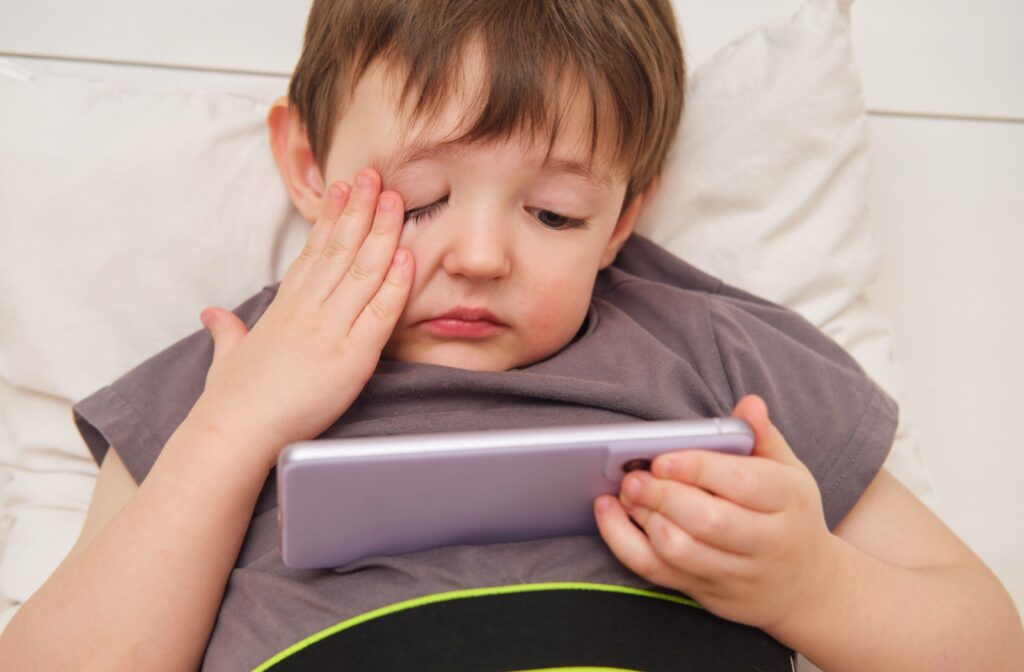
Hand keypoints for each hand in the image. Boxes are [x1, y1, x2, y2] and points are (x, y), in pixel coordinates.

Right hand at [190, 168, 412, 468]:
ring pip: (362, 272)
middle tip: (376, 176)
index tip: (344, 189)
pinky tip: (408, 258)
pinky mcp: (351, 357)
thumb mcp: (228, 355)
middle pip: (340, 250)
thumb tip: (213, 315)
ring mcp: (330, 330)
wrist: (234, 432)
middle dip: (361, 210)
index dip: (332, 218)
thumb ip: (228, 330)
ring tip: (395, 199)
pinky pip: (379, 315)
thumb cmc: (231, 399)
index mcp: (284, 307)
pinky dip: (396, 285)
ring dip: (382, 233)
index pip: (313, 252)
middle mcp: (308, 310)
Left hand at [594, 395, 839, 630]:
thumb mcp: (789, 472)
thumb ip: (764, 437)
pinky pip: (657, 572)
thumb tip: (749, 404)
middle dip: (664, 495)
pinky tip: (609, 515)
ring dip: (644, 519)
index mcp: (789, 501)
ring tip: (627, 491)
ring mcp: (737, 574)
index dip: (698, 468)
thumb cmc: (788, 515)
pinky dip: (624, 543)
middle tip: (634, 475)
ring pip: (681, 551)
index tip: (663, 457)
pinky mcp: (707, 592)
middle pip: (709, 521)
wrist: (805, 587)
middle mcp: (768, 541)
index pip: (744, 484)